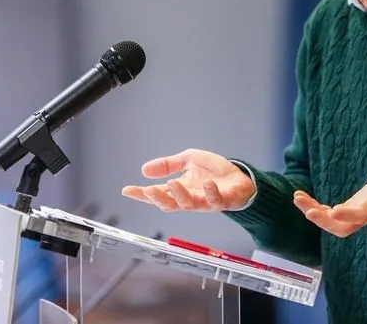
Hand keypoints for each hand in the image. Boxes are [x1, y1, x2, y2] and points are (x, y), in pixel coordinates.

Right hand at [121, 149, 255, 211]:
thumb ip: (168, 165)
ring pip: (189, 205)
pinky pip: (216, 201)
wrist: (240, 176)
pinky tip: (207, 184)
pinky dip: (211, 193)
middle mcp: (190, 199)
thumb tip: (143, 169)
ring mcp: (206, 202)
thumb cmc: (213, 171)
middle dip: (158, 199)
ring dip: (180, 195)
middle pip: (170, 205)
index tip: (127, 190)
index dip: (142, 194)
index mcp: (180, 190)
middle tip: (147, 190)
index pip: (157, 194)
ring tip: (172, 183)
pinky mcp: (223, 201)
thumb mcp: (188, 161)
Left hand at [293, 151, 366, 236]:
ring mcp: (355, 214)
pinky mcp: (346, 211)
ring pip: (333, 224)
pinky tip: (300, 197)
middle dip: (325, 222)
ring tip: (298, 198)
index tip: (334, 211)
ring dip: (315, 214)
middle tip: (309, 211)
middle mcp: (366, 213)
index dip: (349, 214)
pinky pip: (328, 215)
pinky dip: (314, 207)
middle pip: (345, 228)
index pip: (364, 214)